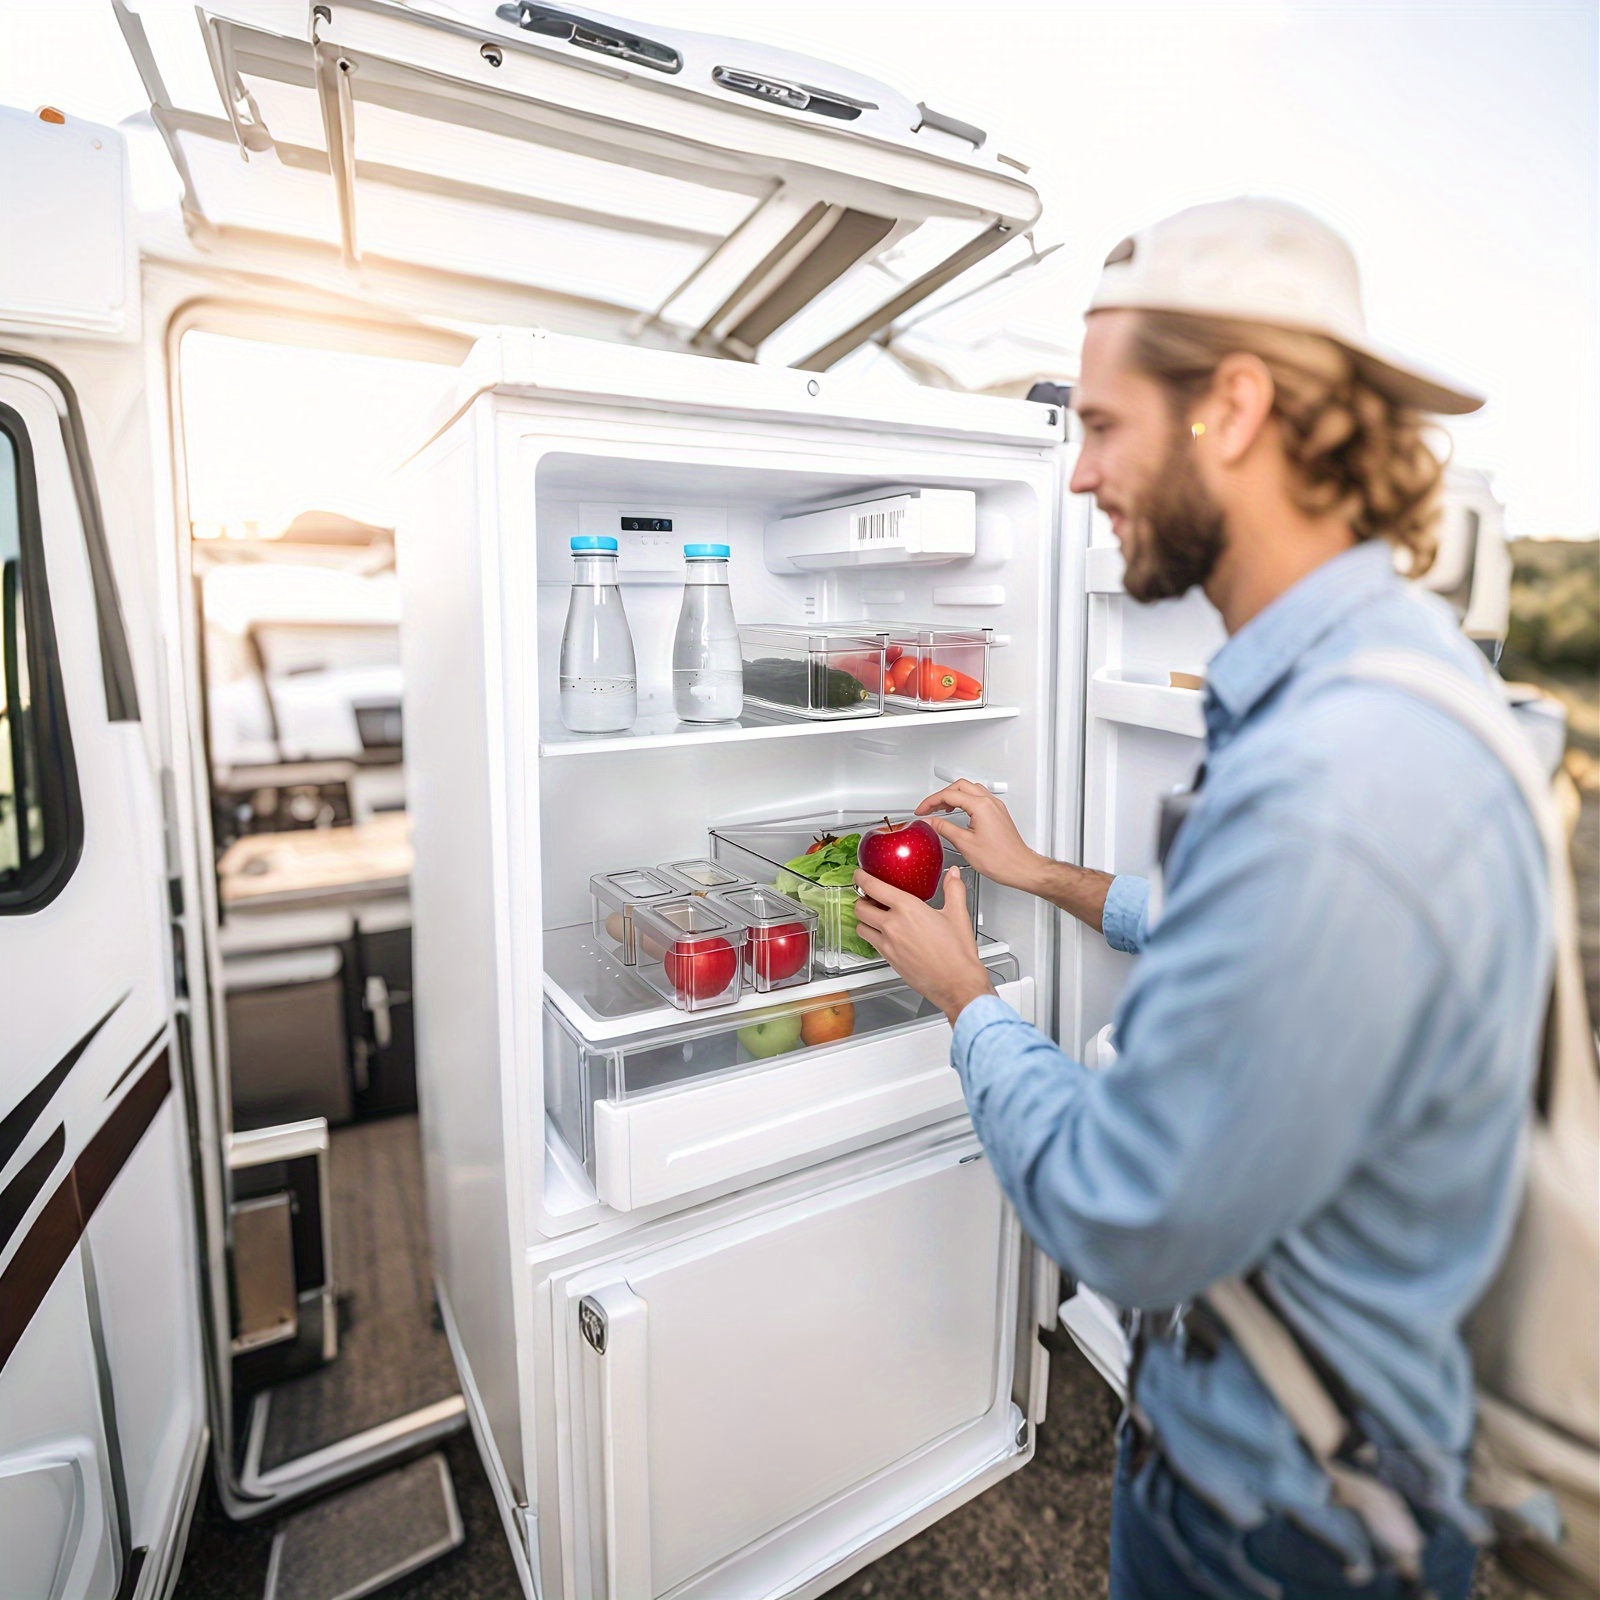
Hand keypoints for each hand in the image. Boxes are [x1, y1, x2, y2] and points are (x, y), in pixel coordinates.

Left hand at [852, 866, 994, 1025]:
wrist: (956, 983)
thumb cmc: (957, 954)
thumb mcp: (958, 915)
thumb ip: (953, 889)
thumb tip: (953, 875)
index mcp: (908, 909)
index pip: (873, 887)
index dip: (861, 878)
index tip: (860, 875)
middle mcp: (893, 926)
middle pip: (860, 908)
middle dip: (861, 900)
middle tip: (867, 897)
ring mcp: (888, 944)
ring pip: (861, 927)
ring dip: (863, 920)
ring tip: (873, 916)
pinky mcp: (888, 959)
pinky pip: (871, 943)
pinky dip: (872, 935)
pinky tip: (885, 934)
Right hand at [915, 780, 1042, 892]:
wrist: (1020, 867)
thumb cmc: (999, 859)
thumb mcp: (964, 843)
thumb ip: (944, 828)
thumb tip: (931, 821)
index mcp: (981, 806)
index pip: (949, 795)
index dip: (931, 801)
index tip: (922, 810)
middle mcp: (990, 802)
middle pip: (960, 786)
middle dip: (941, 795)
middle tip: (929, 808)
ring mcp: (996, 807)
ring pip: (970, 789)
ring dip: (954, 795)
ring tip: (941, 808)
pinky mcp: (999, 813)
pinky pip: (979, 798)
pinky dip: (965, 800)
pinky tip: (959, 811)